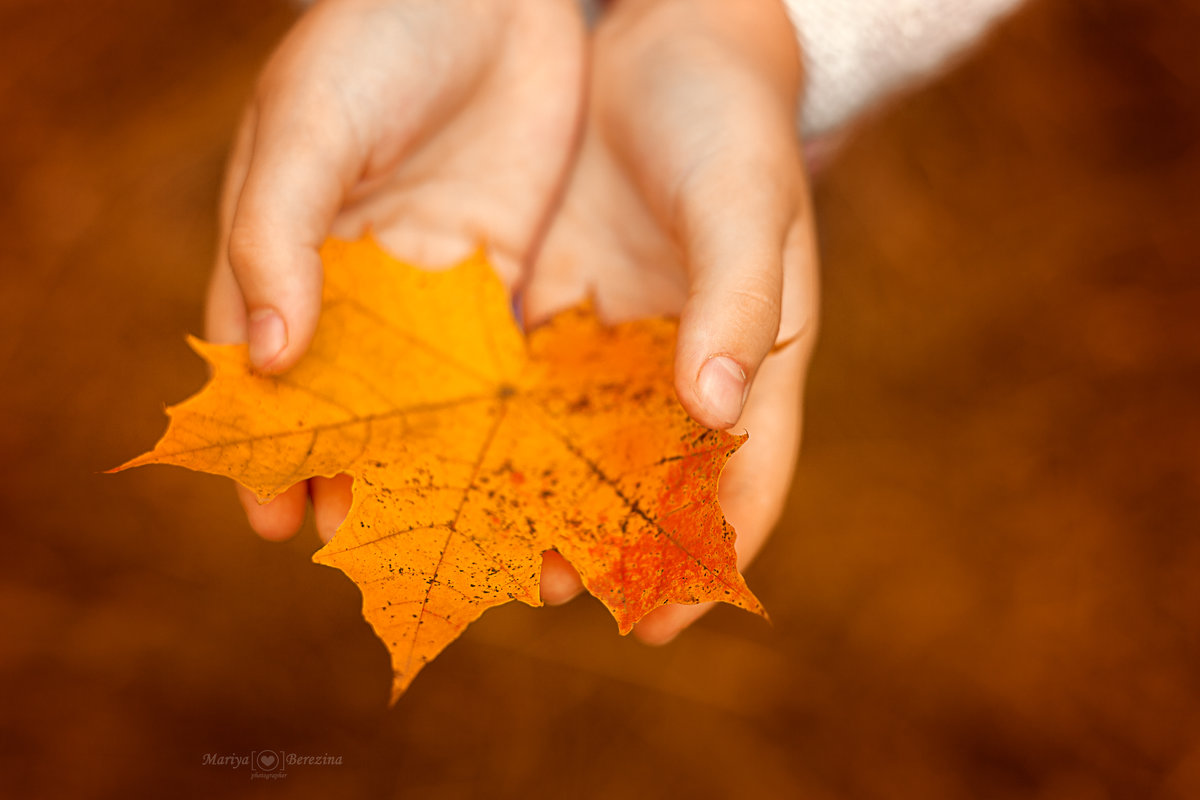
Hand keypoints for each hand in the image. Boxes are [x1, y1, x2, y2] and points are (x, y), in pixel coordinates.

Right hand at [205, 0, 585, 540]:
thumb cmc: (373, 36)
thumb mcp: (309, 124)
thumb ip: (278, 234)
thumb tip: (266, 356)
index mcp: (299, 257)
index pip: (274, 374)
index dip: (272, 447)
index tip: (276, 523)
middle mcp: (371, 287)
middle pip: (364, 403)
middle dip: (372, 478)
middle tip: (385, 556)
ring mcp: (446, 284)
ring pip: (442, 398)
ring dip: (456, 467)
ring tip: (478, 538)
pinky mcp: (517, 269)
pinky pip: (517, 355)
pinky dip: (523, 414)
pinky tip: (540, 470)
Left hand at [526, 0, 819, 642]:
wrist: (676, 46)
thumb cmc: (733, 127)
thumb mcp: (744, 207)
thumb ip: (734, 303)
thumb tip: (715, 409)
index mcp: (749, 360)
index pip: (744, 480)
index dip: (708, 556)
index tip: (657, 624)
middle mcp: (675, 367)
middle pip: (647, 479)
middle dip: (601, 542)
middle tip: (546, 593)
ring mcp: (610, 340)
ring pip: (573, 441)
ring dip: (532, 494)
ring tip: (478, 545)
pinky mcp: (551, 304)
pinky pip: (518, 378)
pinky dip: (487, 420)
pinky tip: (440, 451)